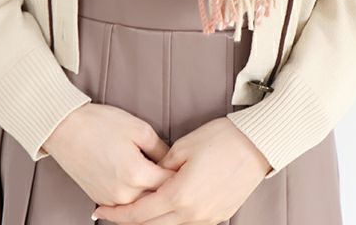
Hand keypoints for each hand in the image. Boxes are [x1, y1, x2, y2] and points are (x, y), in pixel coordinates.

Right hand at [42, 102, 174, 205]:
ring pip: (141, 205)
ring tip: (164, 184)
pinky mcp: (100, 199)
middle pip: (157, 200)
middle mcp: (124, 194)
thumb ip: (160, 148)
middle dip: (170, 190)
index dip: (183, 176)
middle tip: (183, 180)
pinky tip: (143, 189)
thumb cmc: (100, 124)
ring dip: (153, 197)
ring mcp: (111, 200)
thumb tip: (173, 161)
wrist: (65, 129)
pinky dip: (136, 199)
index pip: (170, 184)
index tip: (191, 171)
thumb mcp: (138, 128)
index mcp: (137, 174)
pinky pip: (125, 205)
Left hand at [92, 116, 272, 223]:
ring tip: (136, 207)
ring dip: (151, 220)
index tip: (99, 211)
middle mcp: (192, 214)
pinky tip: (164, 207)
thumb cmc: (221, 139)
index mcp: (179, 196)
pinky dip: (171, 218)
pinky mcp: (219, 215)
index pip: (139, 214)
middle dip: (128, 220)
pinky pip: (188, 223)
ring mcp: (208, 218)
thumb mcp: (183, 147)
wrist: (257, 145)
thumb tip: (152, 176)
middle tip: (110, 211)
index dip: (117, 214)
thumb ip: (162, 166)